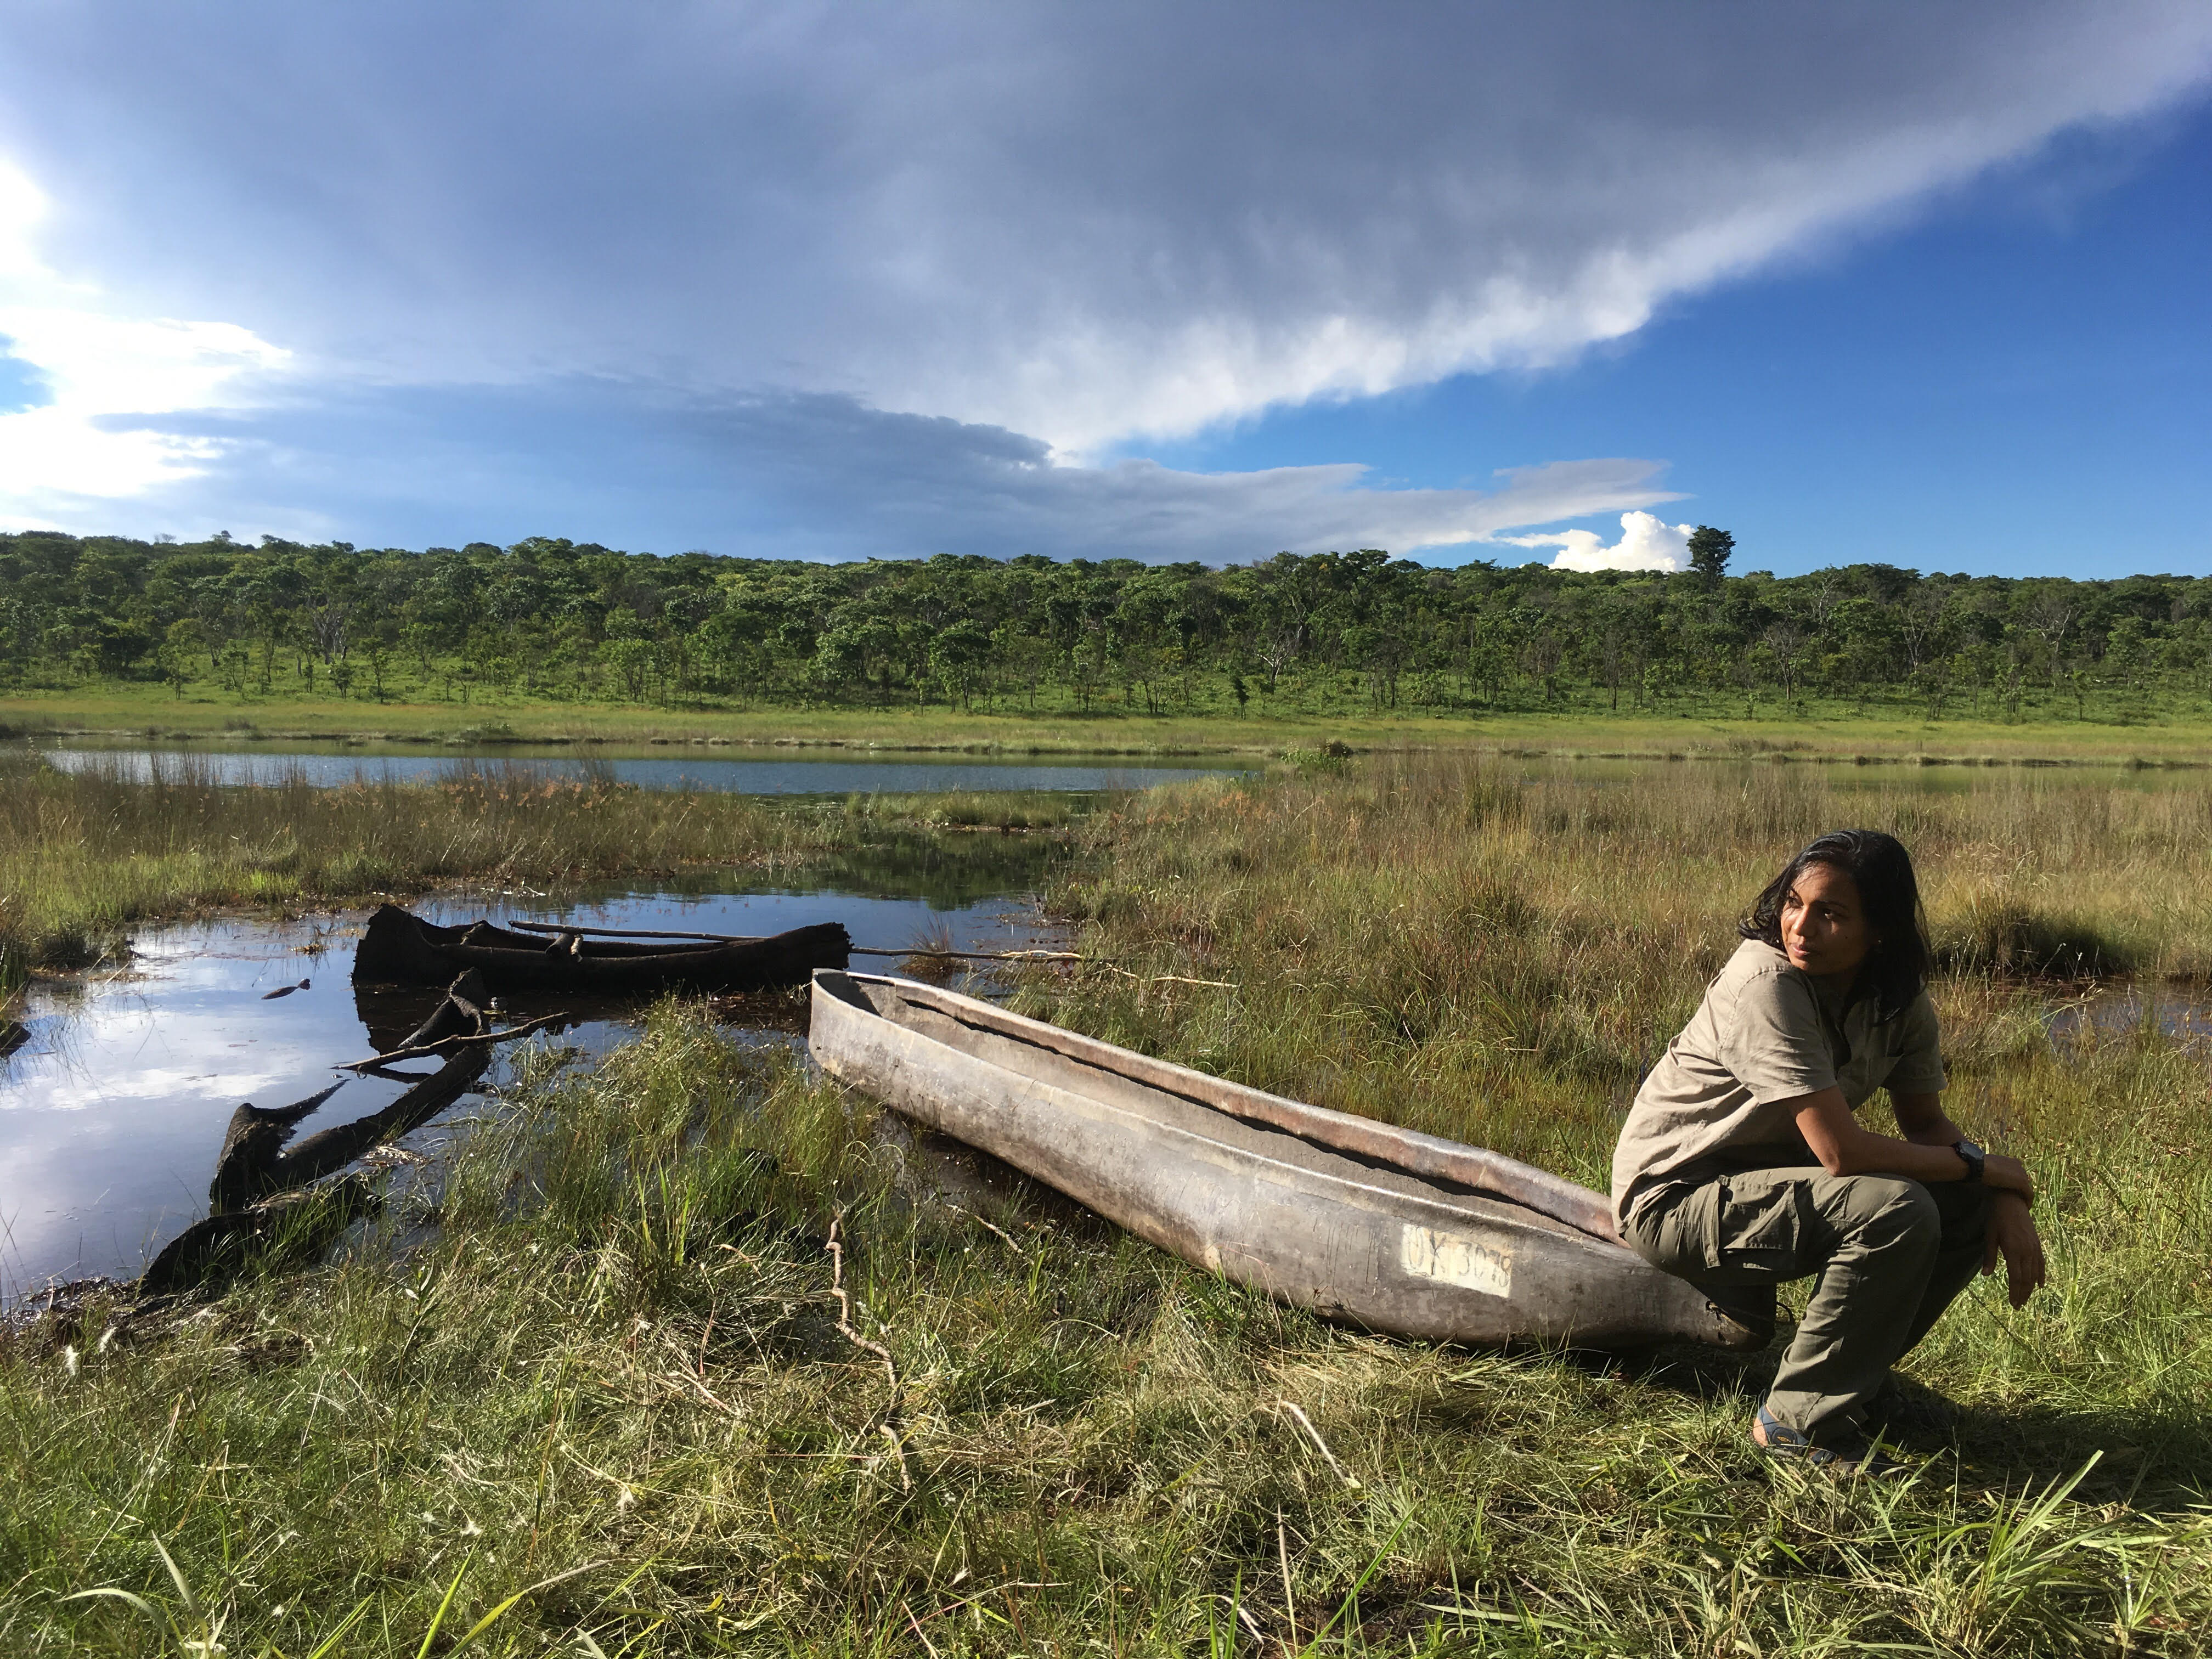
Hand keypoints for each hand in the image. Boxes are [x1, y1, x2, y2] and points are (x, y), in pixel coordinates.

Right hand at [1982, 1152, 2035, 1203]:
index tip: (2009, 1189)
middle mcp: (2018, 1165)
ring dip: (2024, 1196)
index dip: (2013, 1181)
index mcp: (2010, 1160)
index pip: (2015, 1172)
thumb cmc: (1977, 1166)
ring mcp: (2021, 1173)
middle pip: (2022, 1179)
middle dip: (2020, 1189)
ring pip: (2027, 1188)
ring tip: (2021, 1205)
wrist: (1978, 1166)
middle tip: (2016, 1199)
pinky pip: (2029, 1195)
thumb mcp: (1985, 1165)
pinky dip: (2028, 1201)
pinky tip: (2026, 1208)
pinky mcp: (2022, 1183)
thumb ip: (1990, 1168)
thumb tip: (1982, 1172)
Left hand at [1982, 1190, 2046, 1308]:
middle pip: (2027, 1278)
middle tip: (2018, 1306)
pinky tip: (2040, 1284)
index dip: (2015, 1292)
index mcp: (2014, 1250)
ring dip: (2031, 1287)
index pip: (2016, 1278)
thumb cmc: (1996, 1217)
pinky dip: (2041, 1274)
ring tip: (2026, 1298)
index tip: (2013, 1304)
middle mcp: (2027, 1251)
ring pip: (2035, 1273)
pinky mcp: (2037, 1243)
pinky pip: (2041, 1263)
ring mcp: (2034, 1247)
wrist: (2011, 1200)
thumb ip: (1989, 1256)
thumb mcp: (1989, 1236)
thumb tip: (1986, 1275)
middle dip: (2023, 1293)